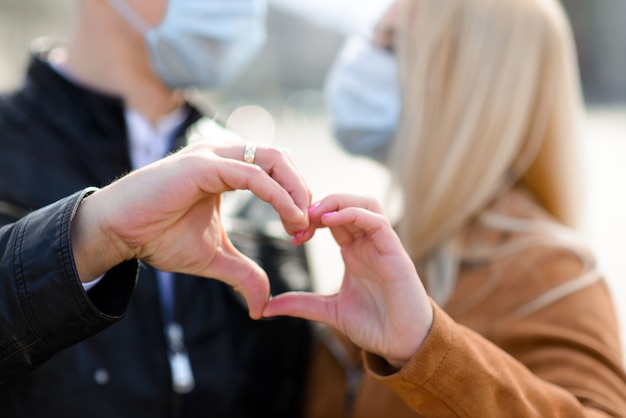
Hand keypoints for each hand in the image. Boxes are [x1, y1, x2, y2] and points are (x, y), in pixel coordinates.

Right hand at [71, 141, 310, 318]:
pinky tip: (290, 218)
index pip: (277, 171)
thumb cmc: (158, 237)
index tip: (302, 233)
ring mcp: (214, 156)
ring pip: (273, 160)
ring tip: (301, 224)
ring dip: (296, 191)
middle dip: (303, 192)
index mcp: (228, 168)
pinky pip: (253, 175)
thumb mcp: (214, 258)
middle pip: (283, 159)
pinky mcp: (203, 165)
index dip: (297, 198)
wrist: (118, 233)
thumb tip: (263, 306)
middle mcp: (224, 155)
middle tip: (307, 227)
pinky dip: (278, 196)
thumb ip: (244, 275)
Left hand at [264, 194, 432, 367]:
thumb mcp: (329, 312)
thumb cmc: (374, 325)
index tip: (291, 235)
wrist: (402, 345)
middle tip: (297, 218)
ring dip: (338, 202)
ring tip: (314, 213)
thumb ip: (300, 304)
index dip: (309, 218)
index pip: (331, 218)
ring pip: (364, 203)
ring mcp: (382, 245)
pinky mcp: (395, 252)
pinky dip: (354, 214)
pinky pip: (377, 221)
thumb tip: (265, 307)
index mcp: (353, 251)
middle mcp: (367, 243)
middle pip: (346, 204)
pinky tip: (330, 220)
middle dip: (320, 205)